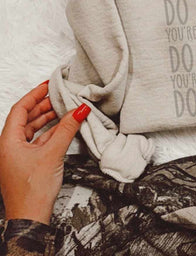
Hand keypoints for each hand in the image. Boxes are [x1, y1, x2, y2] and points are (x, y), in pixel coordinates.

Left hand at [0, 80, 90, 224]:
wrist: (30, 217)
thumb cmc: (32, 190)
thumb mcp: (53, 153)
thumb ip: (67, 128)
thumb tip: (79, 110)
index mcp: (7, 142)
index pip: (19, 110)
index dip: (34, 95)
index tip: (48, 85)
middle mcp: (9, 147)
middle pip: (26, 119)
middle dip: (43, 106)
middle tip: (59, 96)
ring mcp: (17, 156)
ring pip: (32, 130)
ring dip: (48, 119)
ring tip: (64, 109)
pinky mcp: (27, 164)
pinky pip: (38, 141)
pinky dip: (50, 132)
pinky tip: (63, 129)